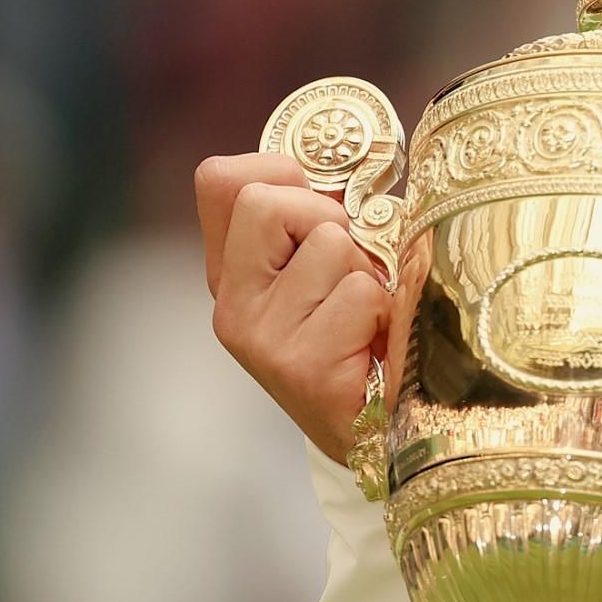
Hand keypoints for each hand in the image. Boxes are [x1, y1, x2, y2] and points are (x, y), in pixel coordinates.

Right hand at [196, 152, 390, 463]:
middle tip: (352, 267)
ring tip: (367, 315)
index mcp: (233, 271)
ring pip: (328, 244)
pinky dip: (382, 311)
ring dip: (366, 272)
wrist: (375, 434)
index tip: (319, 206)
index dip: (279, 172)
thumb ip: (321, 219)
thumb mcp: (329, 269)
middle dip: (327, 218)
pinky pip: (358, 294)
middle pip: (266, 200)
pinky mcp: (300, 364)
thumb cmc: (361, 339)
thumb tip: (354, 167)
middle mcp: (232, 303)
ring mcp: (260, 336)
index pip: (220, 180)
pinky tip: (374, 346)